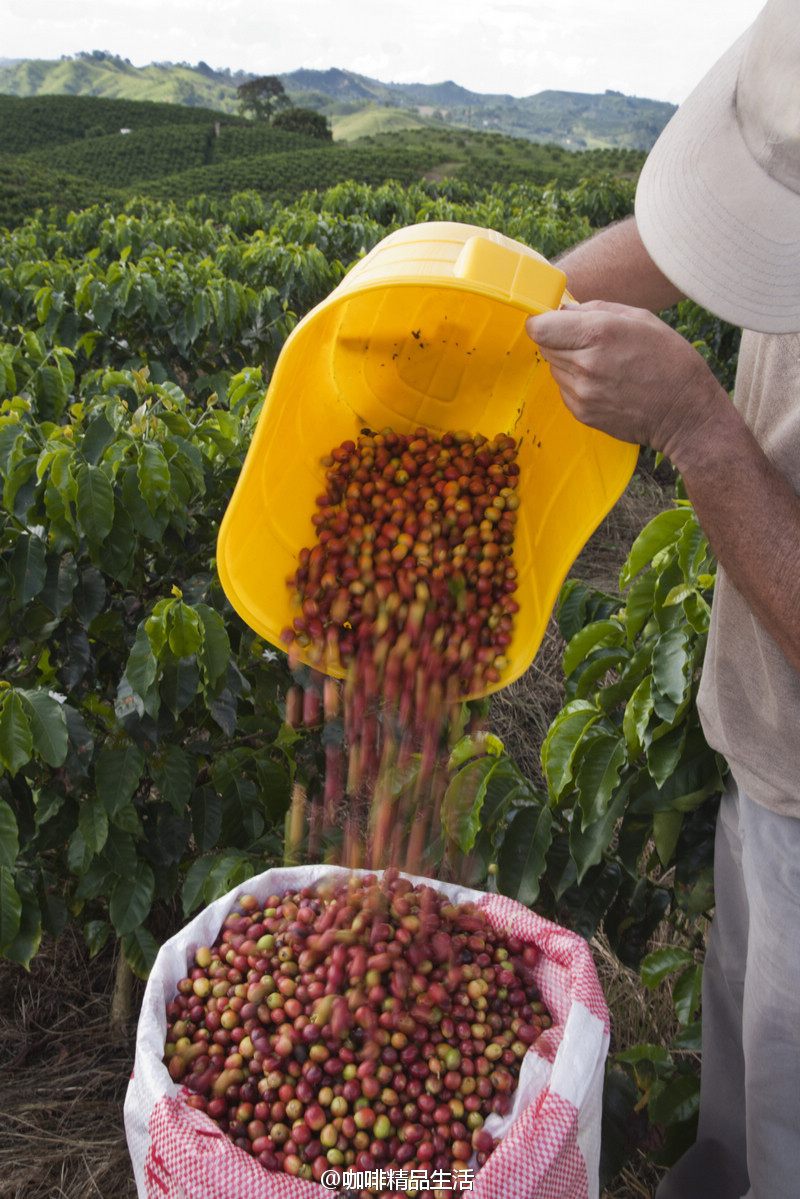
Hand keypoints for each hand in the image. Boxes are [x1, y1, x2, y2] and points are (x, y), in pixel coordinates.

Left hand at [526, 300, 724, 462]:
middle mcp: (586, 364)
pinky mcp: (582, 413)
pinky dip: (576, 383)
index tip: (553, 321)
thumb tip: (563, 309)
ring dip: (569, 362)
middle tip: (587, 342)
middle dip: (559, 339)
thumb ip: (595, 309)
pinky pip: (564, 389)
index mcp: (599, 333)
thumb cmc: (669, 359)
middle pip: (544, 346)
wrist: (685, 412)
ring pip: (554, 368)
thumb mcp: (640, 318)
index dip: (542, 321)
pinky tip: (604, 383)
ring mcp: (582, 392)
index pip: (540, 327)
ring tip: (602, 364)